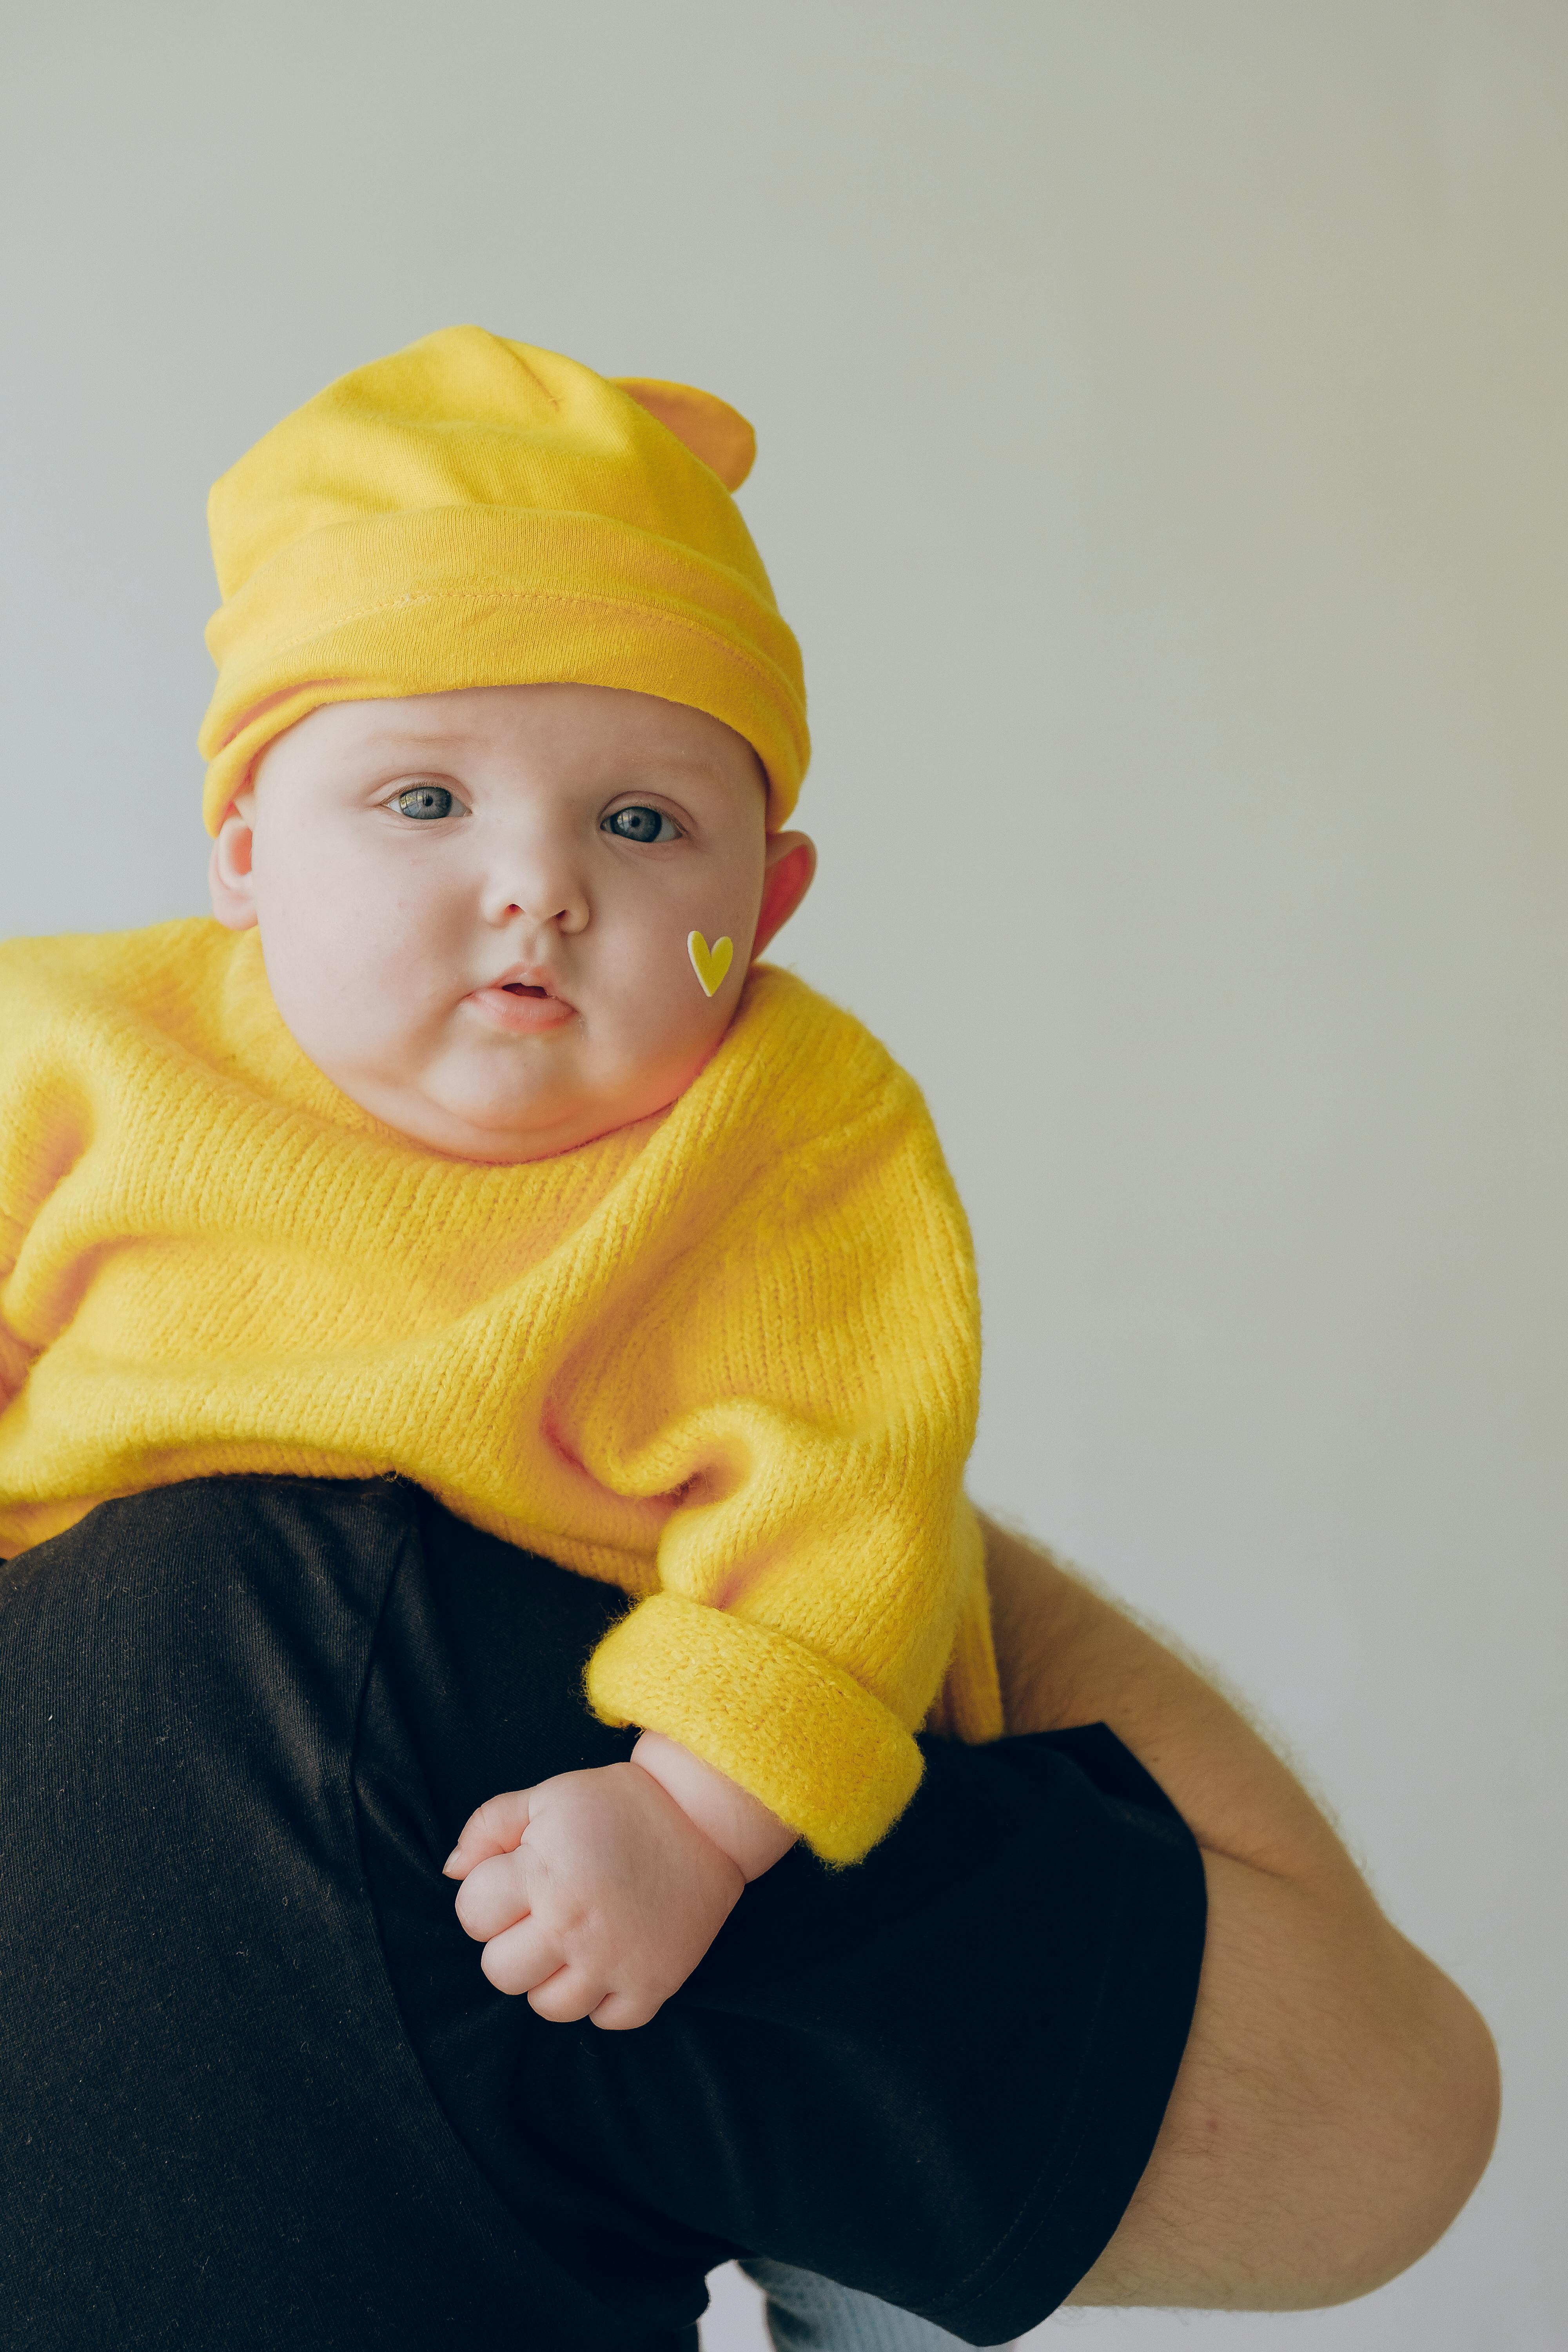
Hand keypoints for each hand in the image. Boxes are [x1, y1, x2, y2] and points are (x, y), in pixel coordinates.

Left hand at [443, 1760, 744, 2028]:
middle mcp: (574, 1925)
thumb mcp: (548, 1796)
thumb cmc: (619, 1802)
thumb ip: (489, 1826)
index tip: (514, 1880)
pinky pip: (605, 2021)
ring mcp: (615, 1962)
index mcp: (543, 1874)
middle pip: (500, 1972)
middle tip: (540, 1915)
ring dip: (551, 1977)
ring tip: (572, 1941)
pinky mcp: (653, 1985)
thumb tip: (451, 1871)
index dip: (486, 1897)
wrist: (707, 1817)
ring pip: (547, 2007)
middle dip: (510, 1943)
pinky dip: (602, 1998)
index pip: (472, 1915)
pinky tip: (609, 1959)